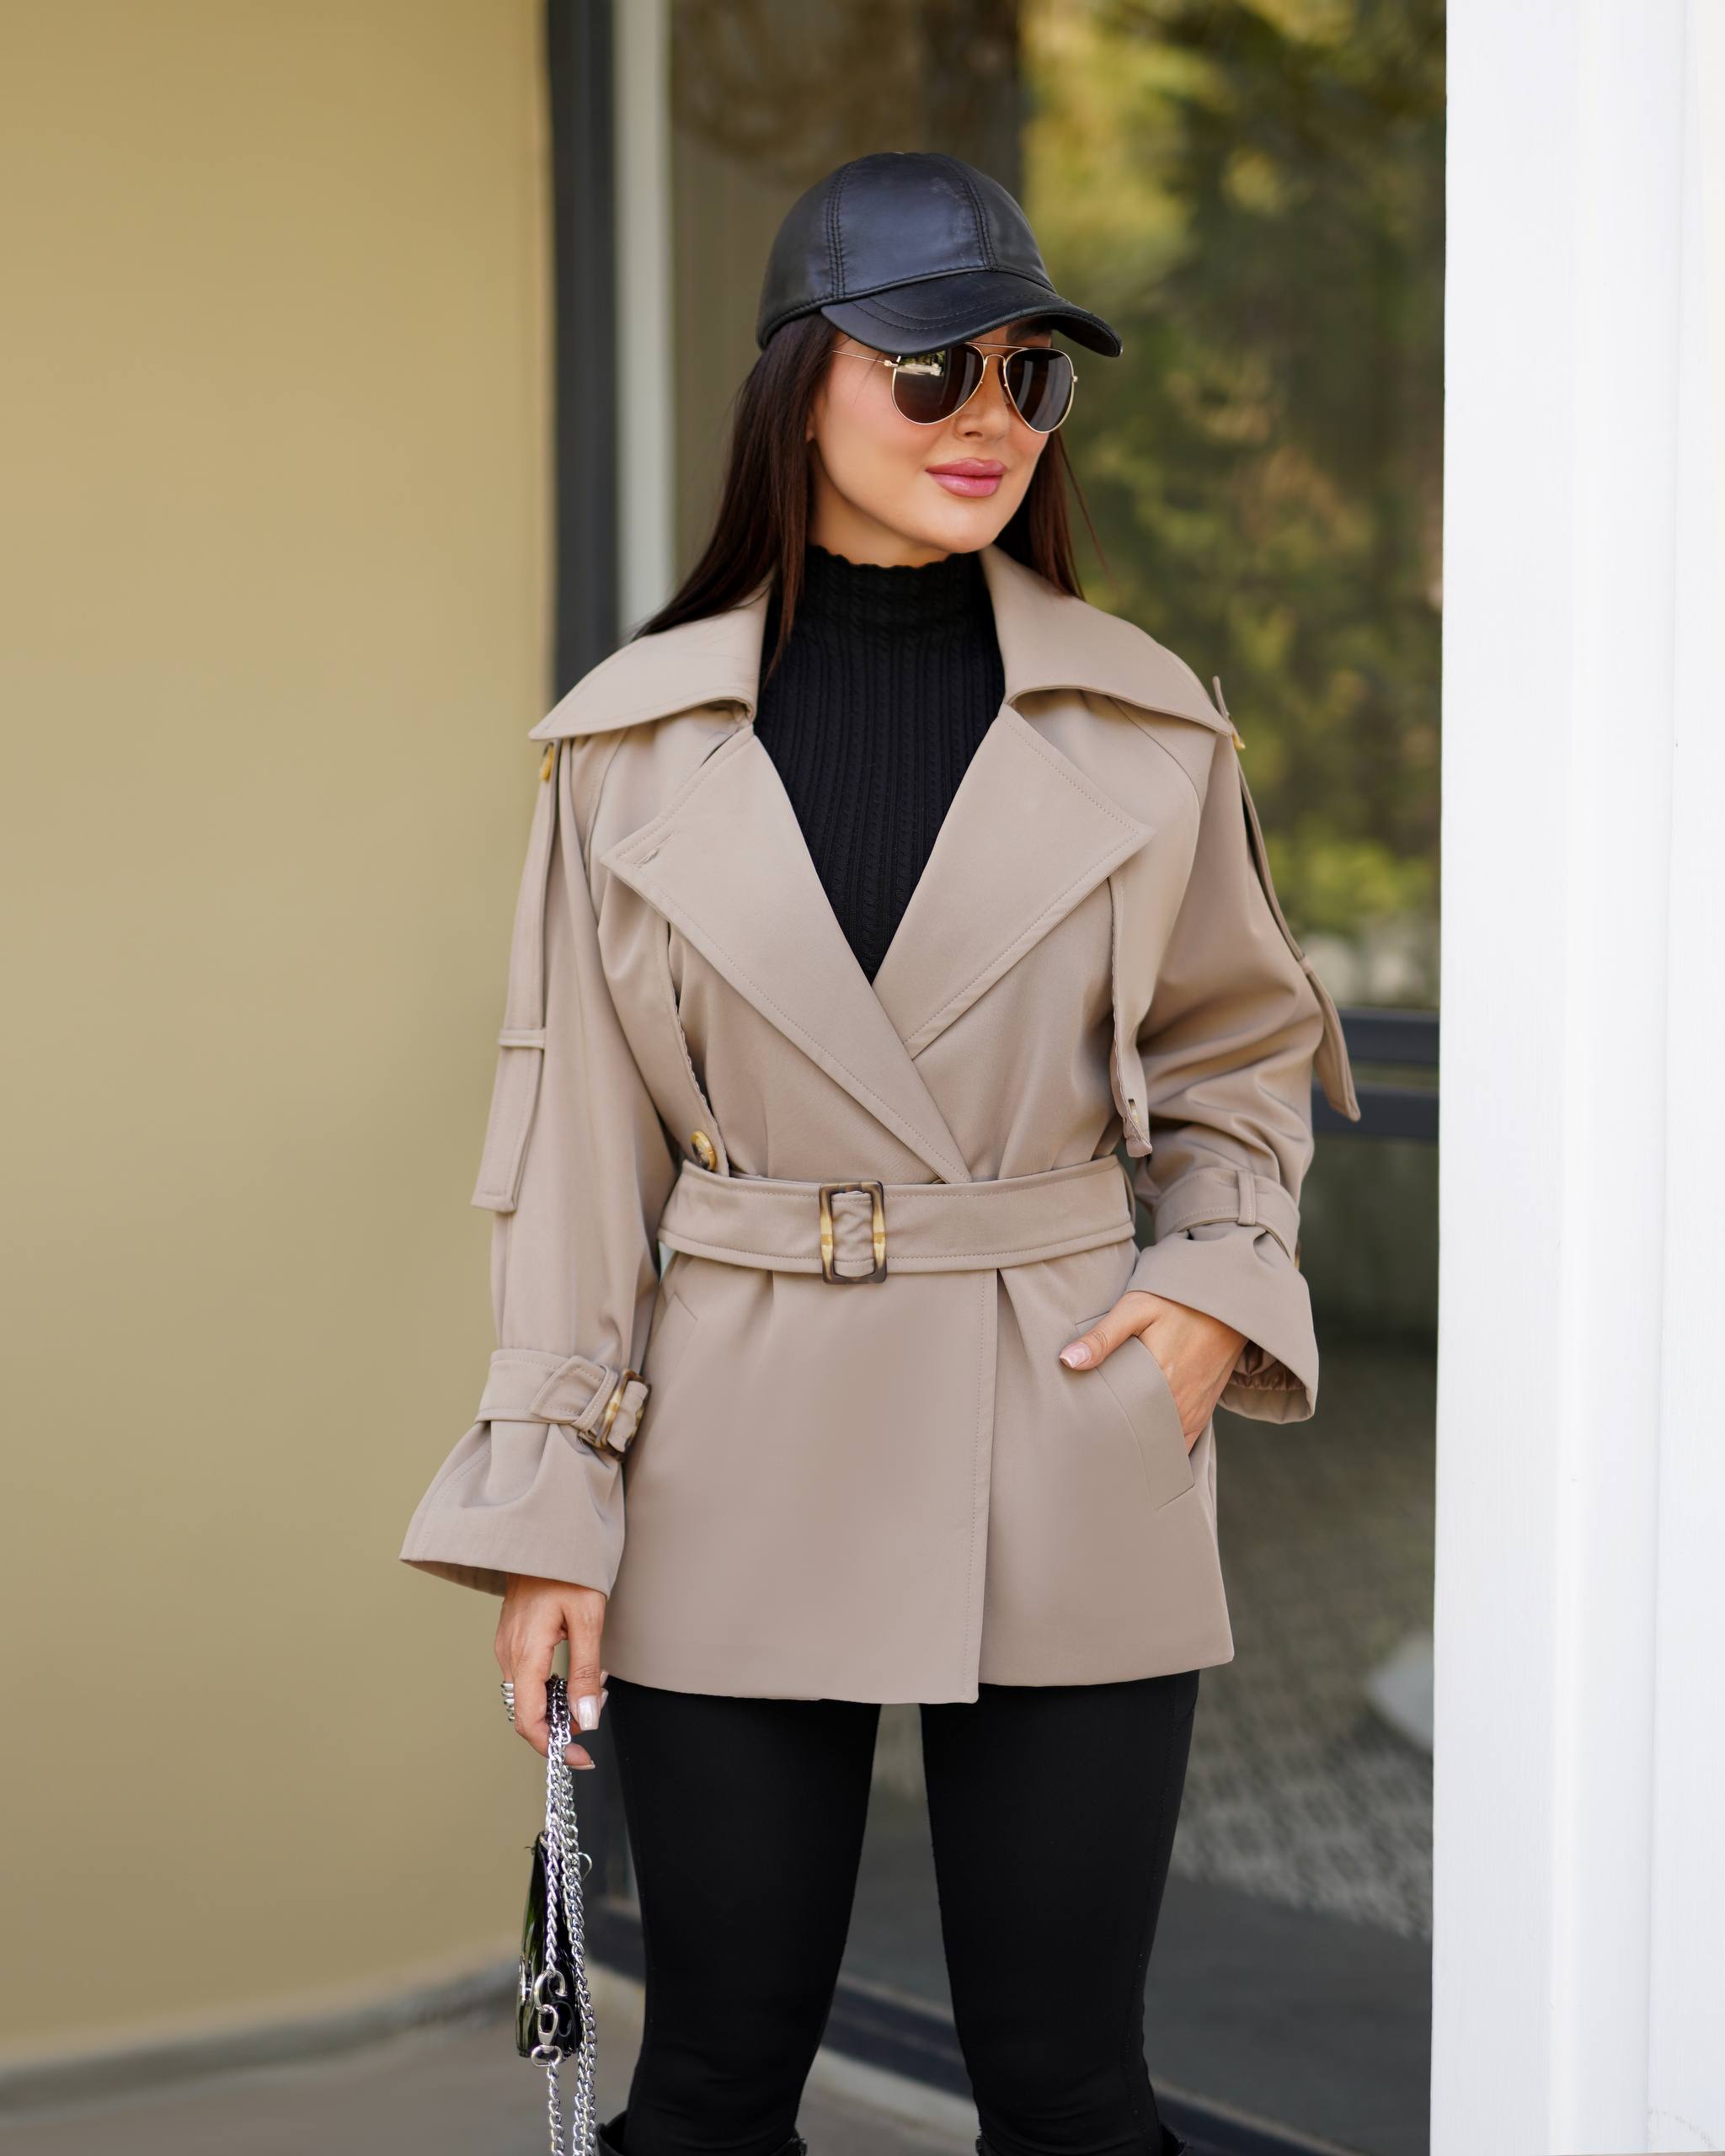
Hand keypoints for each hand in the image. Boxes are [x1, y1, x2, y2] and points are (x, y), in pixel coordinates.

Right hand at [497, 1574, 608, 1769]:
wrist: (543, 1534)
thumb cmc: (568, 1569)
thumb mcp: (588, 1619)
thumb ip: (585, 1672)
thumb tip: (586, 1718)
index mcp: (524, 1654)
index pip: (528, 1720)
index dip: (553, 1746)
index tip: (580, 1756)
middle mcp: (508, 1655)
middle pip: (527, 1712)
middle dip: (562, 1724)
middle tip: (596, 1712)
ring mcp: (507, 1647)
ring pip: (527, 1696)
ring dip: (558, 1704)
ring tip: (591, 1687)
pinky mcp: (512, 1639)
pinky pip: (527, 1677)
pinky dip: (550, 1686)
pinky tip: (573, 1672)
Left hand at [1058, 1291, 1246, 1450]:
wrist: (1225, 1302)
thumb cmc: (1177, 1302)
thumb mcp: (1136, 1309)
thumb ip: (1103, 1337)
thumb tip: (1068, 1360)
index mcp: (1158, 1382)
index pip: (1120, 1424)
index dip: (1098, 1432)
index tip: (1078, 1434)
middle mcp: (1179, 1405)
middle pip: (1139, 1439)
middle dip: (1115, 1443)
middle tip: (1089, 1441)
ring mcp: (1193, 1412)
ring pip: (1160, 1446)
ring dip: (1139, 1446)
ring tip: (1111, 1445)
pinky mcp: (1203, 1412)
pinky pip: (1181, 1443)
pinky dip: (1162, 1447)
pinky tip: (1143, 1444)